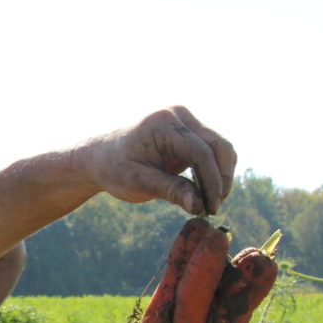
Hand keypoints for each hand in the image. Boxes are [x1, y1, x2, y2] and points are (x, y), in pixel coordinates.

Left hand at [82, 106, 236, 215]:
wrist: (101, 158)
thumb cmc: (114, 169)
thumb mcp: (139, 183)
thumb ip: (171, 191)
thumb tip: (200, 206)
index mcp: (162, 123)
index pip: (200, 151)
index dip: (212, 181)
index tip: (212, 208)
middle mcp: (177, 114)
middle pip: (218, 145)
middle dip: (221, 178)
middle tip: (215, 207)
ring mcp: (185, 120)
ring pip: (219, 147)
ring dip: (220, 175)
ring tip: (209, 203)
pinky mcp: (188, 130)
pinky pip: (211, 150)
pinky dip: (213, 170)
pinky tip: (204, 192)